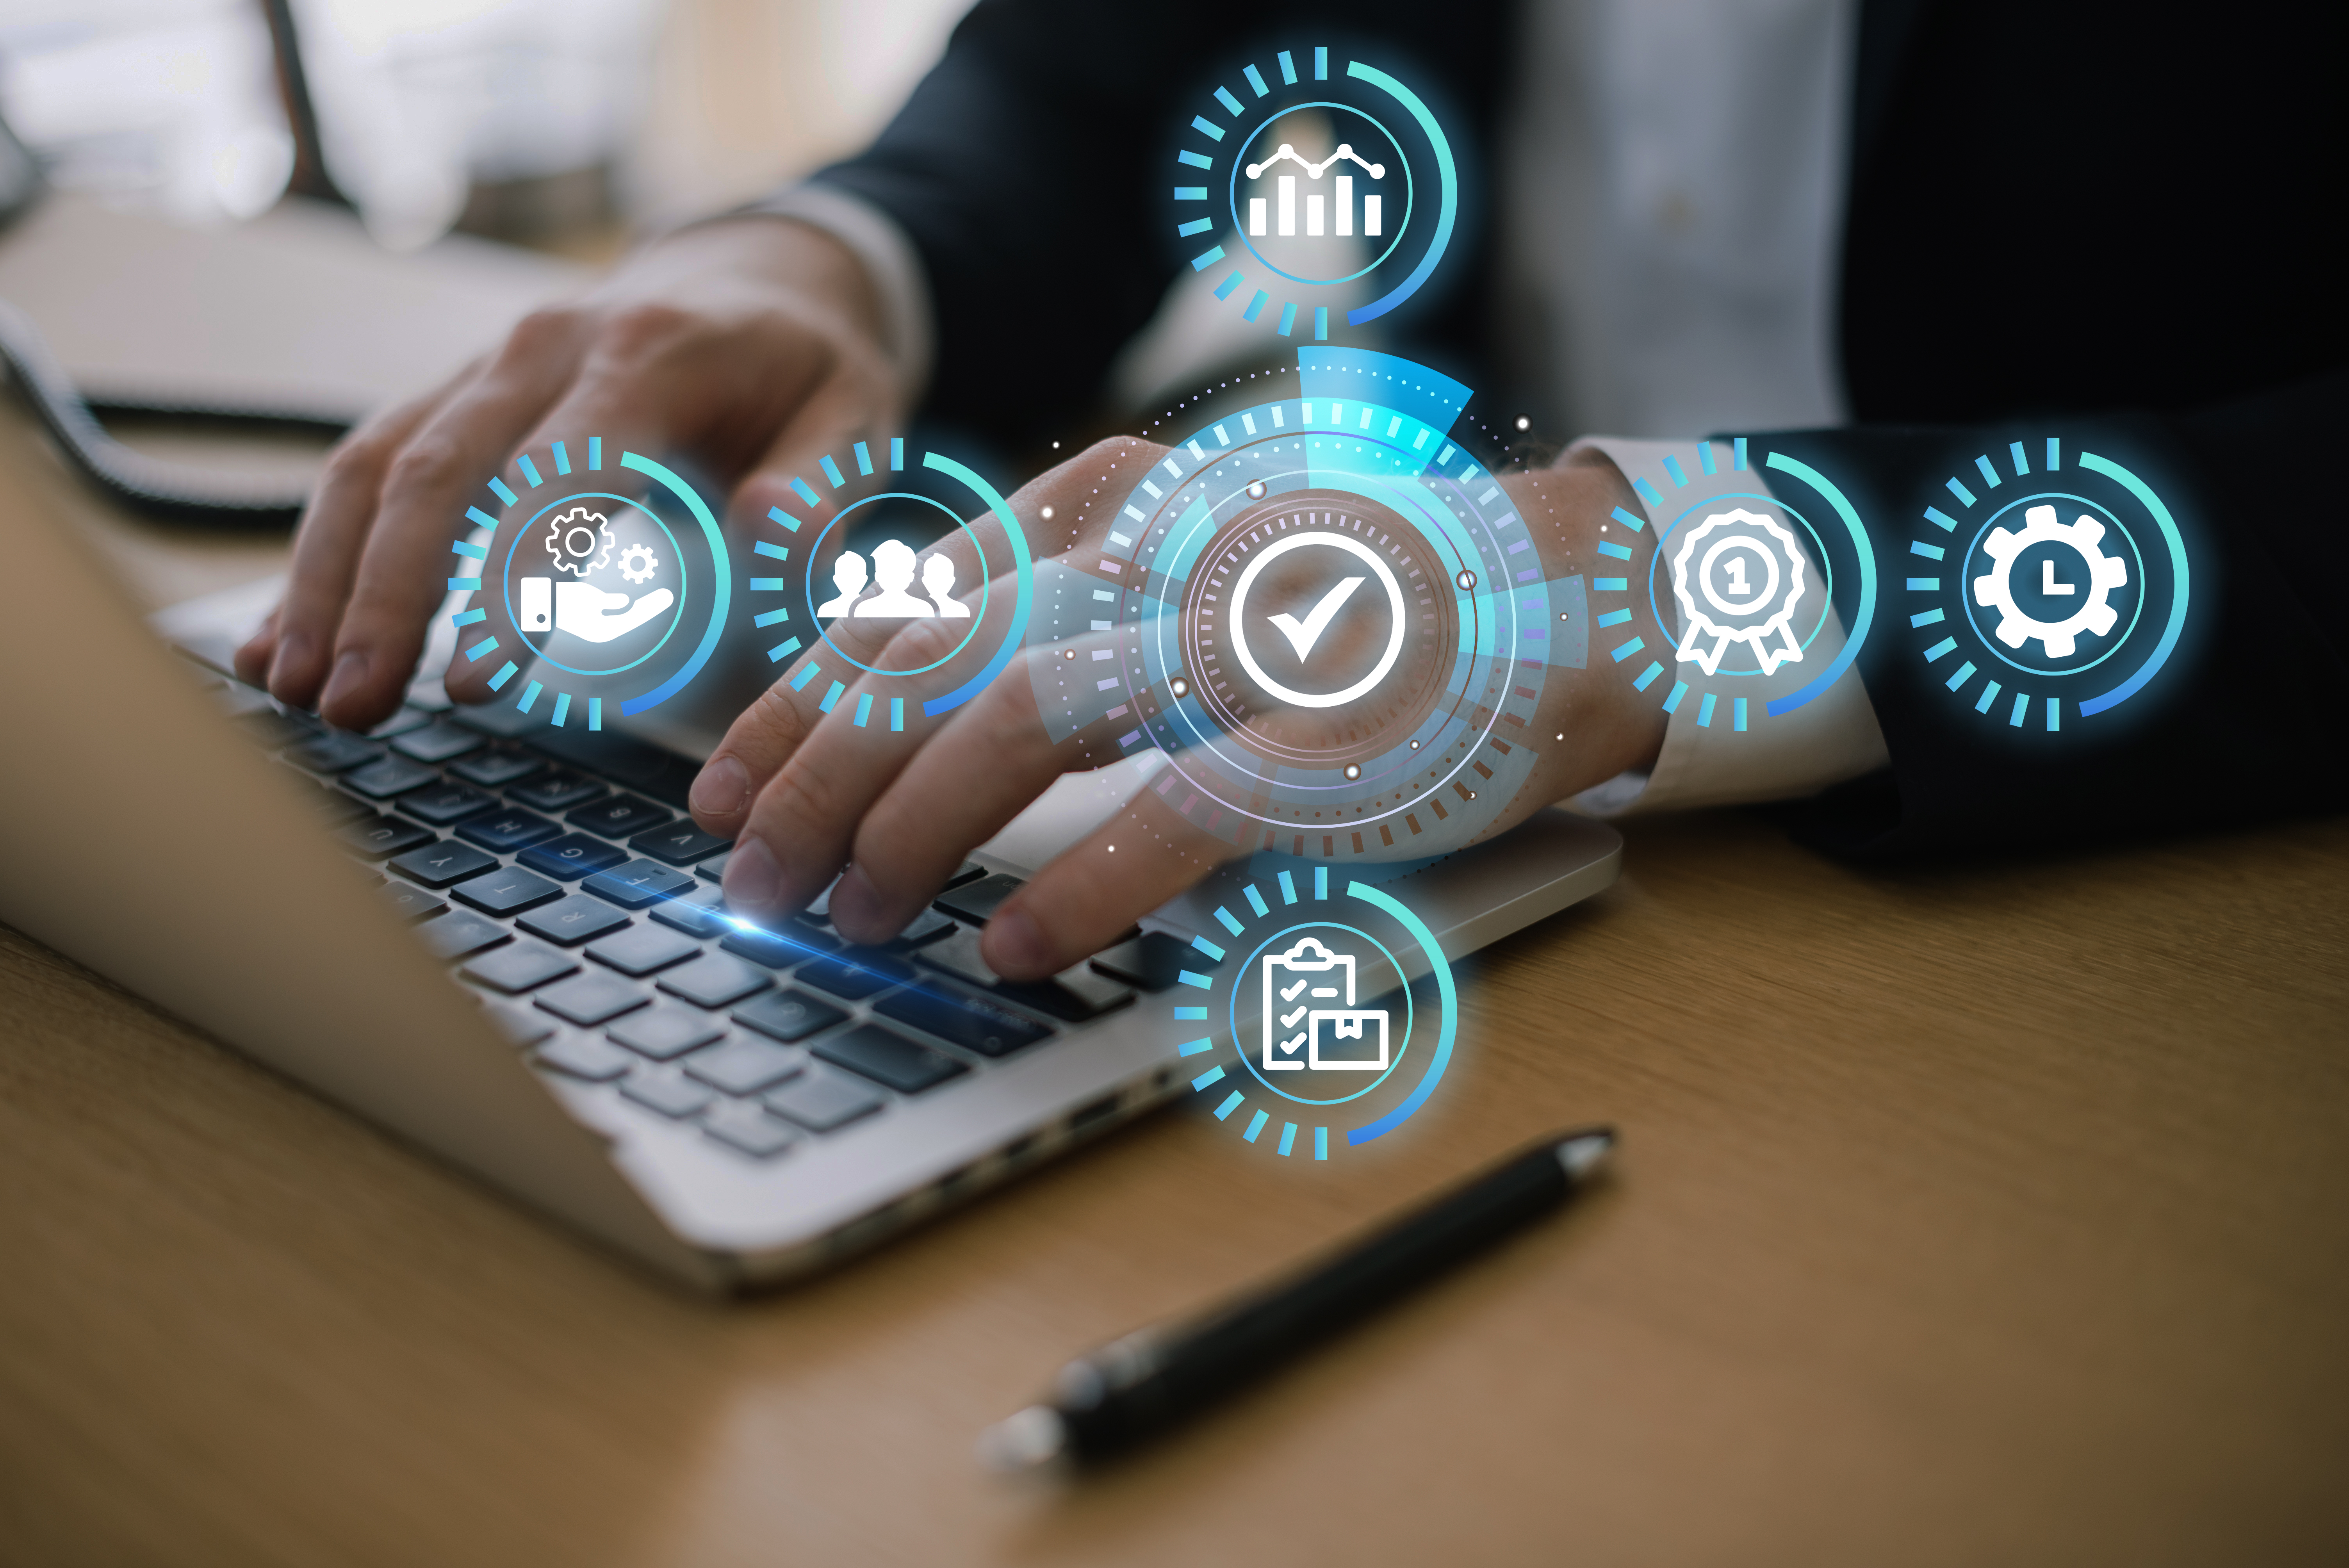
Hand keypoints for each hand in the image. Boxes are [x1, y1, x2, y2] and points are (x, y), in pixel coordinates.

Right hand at [234, 218, 898, 729]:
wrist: (757, 281)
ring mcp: (485, 366)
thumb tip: (764, 539)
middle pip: (438, 472)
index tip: (474, 680)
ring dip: (327, 581)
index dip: (510, 581)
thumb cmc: (806, 370)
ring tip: (292, 688)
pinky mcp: (454, 395)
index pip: (560, 475)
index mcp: (648, 354)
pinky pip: (366, 466)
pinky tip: (281, 639)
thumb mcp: (855, 414)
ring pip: (375, 466)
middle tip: (354, 706)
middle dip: (386, 596)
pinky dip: (319, 554)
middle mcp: (545, 347)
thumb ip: (818, 487)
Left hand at [686, 440, 1670, 981]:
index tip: (721, 794)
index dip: (796, 710)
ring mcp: (1249, 630)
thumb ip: (1057, 617)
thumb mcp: (1184, 567)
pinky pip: (1175, 812)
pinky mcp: (1331, 729)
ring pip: (1026, 718)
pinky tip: (1013, 945)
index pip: (908, 607)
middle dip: (821, 781)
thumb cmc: (1352, 599)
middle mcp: (1164, 545)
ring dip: (915, 828)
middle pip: (939, 660)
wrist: (1568, 592)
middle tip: (755, 881)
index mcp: (1113, 501)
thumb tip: (896, 720)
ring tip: (854, 914)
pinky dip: (1081, 885)